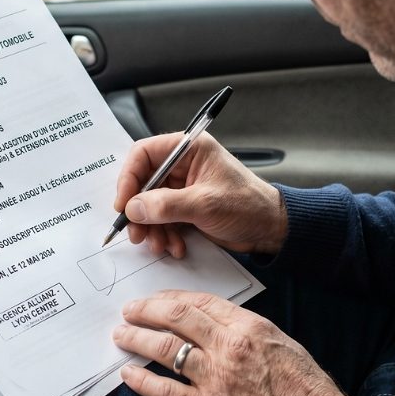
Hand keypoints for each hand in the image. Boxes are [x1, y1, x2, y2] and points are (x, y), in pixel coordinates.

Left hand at [113, 290, 348, 395]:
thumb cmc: (302, 386)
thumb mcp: (278, 342)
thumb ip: (244, 329)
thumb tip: (212, 321)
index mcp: (247, 327)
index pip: (199, 302)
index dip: (170, 297)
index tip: (155, 299)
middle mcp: (228, 347)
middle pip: (176, 318)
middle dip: (146, 311)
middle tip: (129, 311)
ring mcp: (215, 379)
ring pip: (164, 349)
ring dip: (137, 339)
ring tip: (122, 336)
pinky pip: (166, 392)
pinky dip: (143, 381)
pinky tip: (128, 374)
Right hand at [114, 132, 285, 257]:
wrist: (271, 229)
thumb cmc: (248, 206)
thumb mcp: (205, 204)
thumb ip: (166, 205)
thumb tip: (133, 208)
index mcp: (189, 149)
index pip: (144, 154)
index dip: (129, 178)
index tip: (123, 203)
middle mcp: (183, 164)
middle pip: (143, 183)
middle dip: (139, 211)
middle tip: (136, 233)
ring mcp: (184, 187)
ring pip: (150, 205)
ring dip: (152, 228)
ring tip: (160, 245)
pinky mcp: (186, 207)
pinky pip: (163, 219)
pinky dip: (164, 234)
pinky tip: (175, 246)